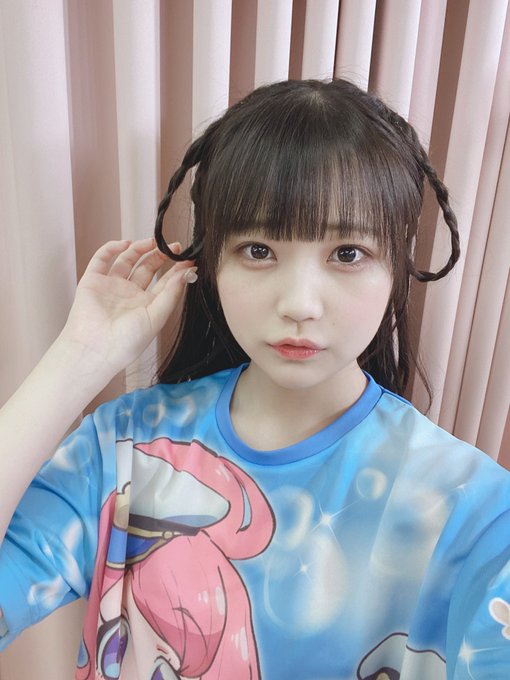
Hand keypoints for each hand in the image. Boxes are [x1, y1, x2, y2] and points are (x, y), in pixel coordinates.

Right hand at [58, 238, 195, 377]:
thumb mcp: (156, 317)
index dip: (177, 270)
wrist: (95, 349)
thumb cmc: (126, 342)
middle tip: (174, 246)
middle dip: (161, 256)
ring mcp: (111, 286)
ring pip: (127, 260)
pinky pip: (102, 259)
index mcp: (146, 306)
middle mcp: (130, 295)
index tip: (189, 258)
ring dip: (140, 248)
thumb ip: (171, 294)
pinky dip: (112, 248)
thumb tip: (187, 273)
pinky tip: (126, 243)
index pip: (165, 283)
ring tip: (153, 241)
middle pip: (147, 268)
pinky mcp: (93, 281)